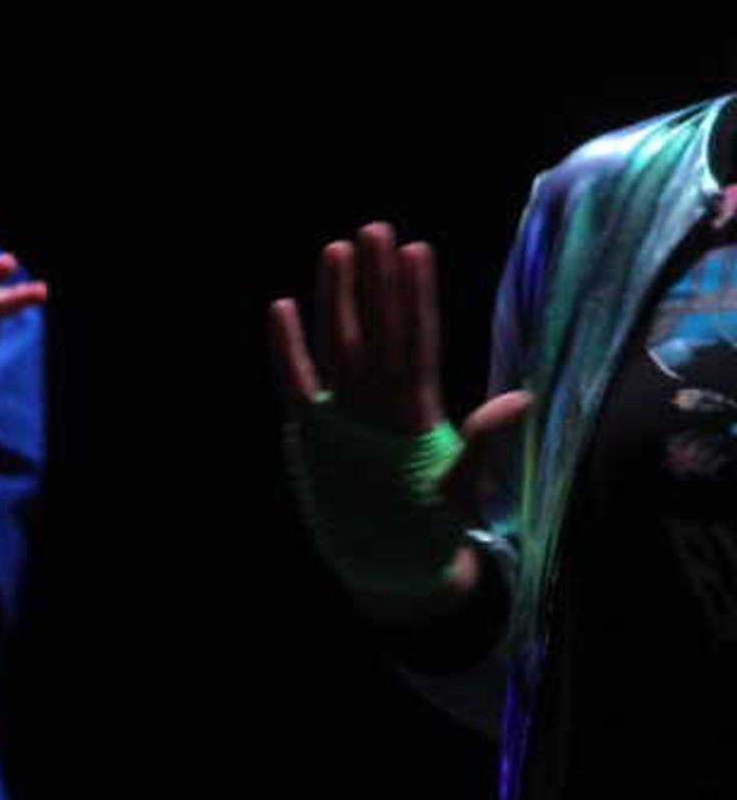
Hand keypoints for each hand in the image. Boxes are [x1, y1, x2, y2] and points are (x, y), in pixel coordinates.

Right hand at [266, 221, 530, 513]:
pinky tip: (283, 307)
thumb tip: (517, 399)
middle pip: (377, 329)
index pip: (416, 341)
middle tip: (374, 228)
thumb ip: (483, 444)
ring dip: (339, 297)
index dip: (415, 298)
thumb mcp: (464, 490)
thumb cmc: (433, 531)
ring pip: (341, 343)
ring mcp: (345, 415)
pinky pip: (298, 380)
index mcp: (417, 413)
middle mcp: (380, 404)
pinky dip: (289, 347)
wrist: (393, 571)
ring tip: (337, 249)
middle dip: (376, 280)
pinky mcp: (313, 433)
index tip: (415, 251)